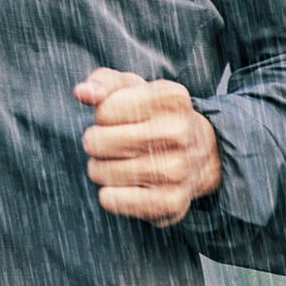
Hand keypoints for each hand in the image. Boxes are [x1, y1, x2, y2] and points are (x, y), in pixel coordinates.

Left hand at [78, 68, 222, 223]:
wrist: (203, 153)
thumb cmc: (156, 116)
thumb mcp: (134, 89)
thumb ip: (104, 83)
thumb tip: (82, 93)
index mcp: (171, 98)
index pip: (103, 111)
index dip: (103, 115)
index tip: (121, 118)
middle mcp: (178, 133)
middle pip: (97, 142)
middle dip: (96, 142)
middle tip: (113, 143)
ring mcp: (176, 170)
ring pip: (99, 172)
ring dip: (101, 168)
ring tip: (121, 162)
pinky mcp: (170, 202)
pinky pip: (111, 200)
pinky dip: (110, 194)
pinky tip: (128, 184)